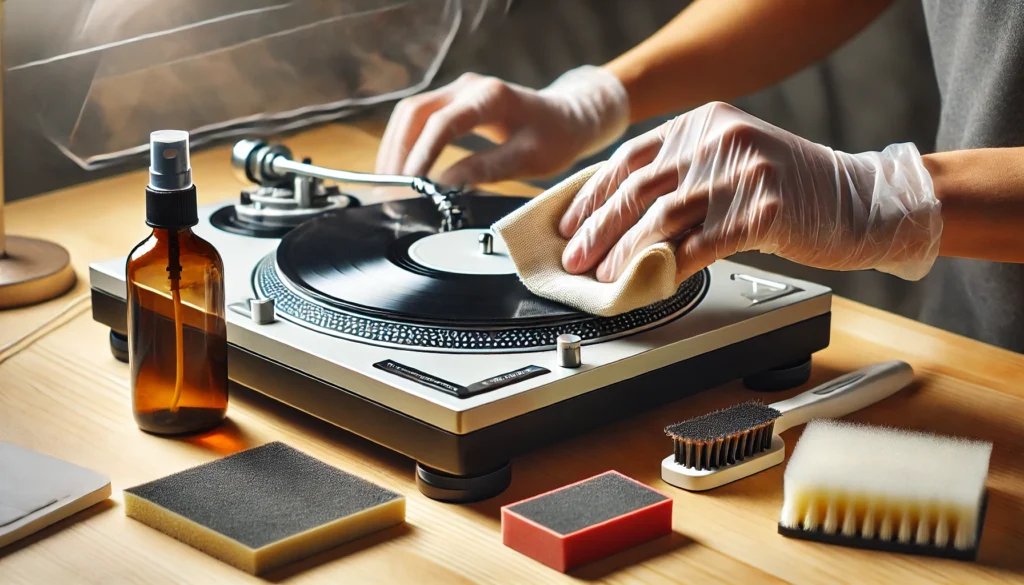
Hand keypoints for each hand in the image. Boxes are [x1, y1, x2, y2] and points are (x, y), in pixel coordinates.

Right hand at [375, 66, 629, 185]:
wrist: (568, 117)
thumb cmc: (555, 137)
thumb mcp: (529, 159)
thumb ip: (487, 169)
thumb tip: (445, 184)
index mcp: (491, 96)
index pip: (443, 123)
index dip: (422, 154)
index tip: (410, 183)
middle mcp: (469, 87)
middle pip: (415, 113)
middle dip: (397, 152)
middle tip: (387, 189)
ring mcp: (457, 92)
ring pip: (409, 113)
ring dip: (395, 147)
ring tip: (386, 184)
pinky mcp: (452, 103)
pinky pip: (416, 118)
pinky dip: (404, 143)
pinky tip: (399, 169)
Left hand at [558, 102, 941, 282]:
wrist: (861, 201)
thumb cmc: (792, 190)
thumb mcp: (730, 162)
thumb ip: (681, 174)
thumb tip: (618, 214)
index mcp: (704, 122)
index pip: (630, 158)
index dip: (592, 195)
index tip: (570, 225)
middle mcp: (720, 140)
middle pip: (639, 188)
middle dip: (598, 230)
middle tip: (577, 259)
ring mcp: (744, 174)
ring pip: (663, 218)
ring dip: (626, 254)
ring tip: (607, 277)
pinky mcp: (765, 212)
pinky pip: (702, 246)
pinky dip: (671, 268)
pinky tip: (654, 284)